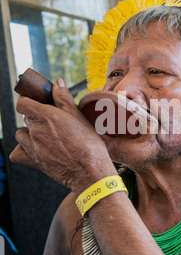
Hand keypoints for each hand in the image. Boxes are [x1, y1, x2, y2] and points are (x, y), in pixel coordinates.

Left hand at [10, 78, 115, 194]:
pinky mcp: (34, 162)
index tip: (36, 102)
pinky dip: (22, 151)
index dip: (28, 100)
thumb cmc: (88, 144)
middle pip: (25, 118)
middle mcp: (36, 130)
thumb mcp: (78, 115)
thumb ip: (64, 98)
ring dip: (29, 133)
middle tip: (51, 121)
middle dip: (35, 116)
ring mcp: (33, 147)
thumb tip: (57, 83)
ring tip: (44, 136)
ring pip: (20, 135)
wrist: (90, 171)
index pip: (22, 102)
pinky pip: (17, 154)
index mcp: (46, 116)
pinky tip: (34, 149)